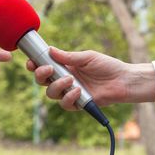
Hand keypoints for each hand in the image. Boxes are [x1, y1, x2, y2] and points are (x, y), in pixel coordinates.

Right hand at [26, 47, 154, 110]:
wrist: (123, 80)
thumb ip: (68, 57)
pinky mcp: (77, 104)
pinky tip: (78, 91)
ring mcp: (69, 92)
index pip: (43, 67)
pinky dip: (69, 97)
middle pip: (42, 81)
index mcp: (64, 67)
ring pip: (50, 93)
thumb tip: (50, 50)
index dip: (34, 66)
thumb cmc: (107, 66)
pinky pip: (65, 104)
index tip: (31, 62)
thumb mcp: (87, 57)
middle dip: (40, 75)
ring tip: (71, 80)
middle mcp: (63, 80)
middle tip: (49, 69)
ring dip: (57, 86)